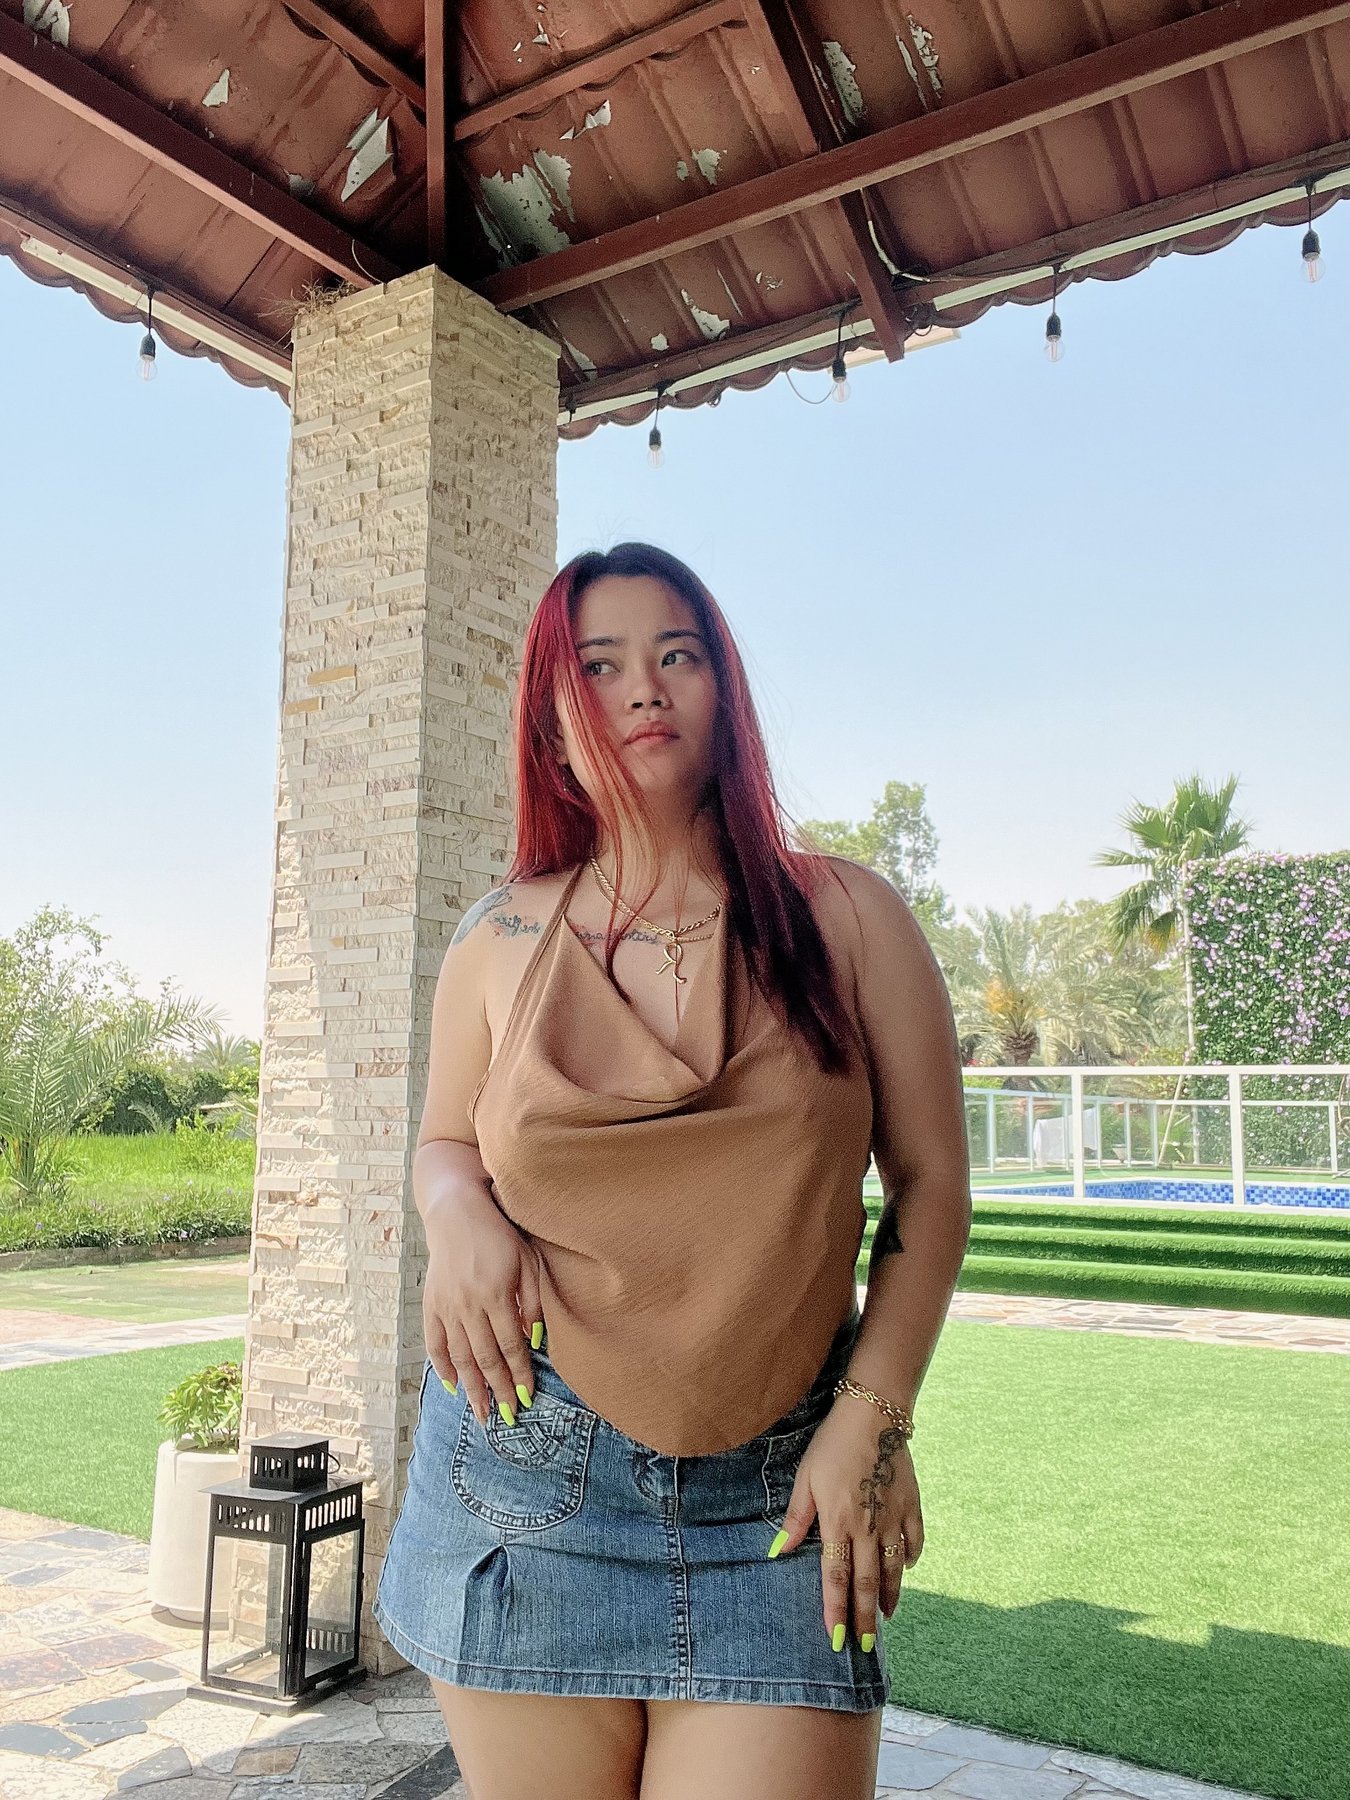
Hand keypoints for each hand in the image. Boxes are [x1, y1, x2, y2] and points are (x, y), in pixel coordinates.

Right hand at [422, 1184, 544, 1428]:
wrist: (456, 1212)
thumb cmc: (500, 1236)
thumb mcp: (527, 1261)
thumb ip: (533, 1302)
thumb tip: (535, 1343)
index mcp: (496, 1293)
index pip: (511, 1346)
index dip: (519, 1374)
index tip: (527, 1397)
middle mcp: (468, 1304)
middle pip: (485, 1358)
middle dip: (498, 1391)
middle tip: (507, 1418)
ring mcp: (446, 1306)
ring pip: (459, 1357)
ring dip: (472, 1389)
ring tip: (481, 1413)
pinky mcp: (430, 1304)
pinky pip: (435, 1343)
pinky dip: (442, 1367)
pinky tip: (453, 1387)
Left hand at [769, 1396, 923, 1652]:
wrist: (875, 1413)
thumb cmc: (832, 1444)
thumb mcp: (806, 1478)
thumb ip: (796, 1518)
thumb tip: (779, 1552)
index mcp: (839, 1521)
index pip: (835, 1577)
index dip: (835, 1610)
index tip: (835, 1638)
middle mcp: (869, 1526)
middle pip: (866, 1582)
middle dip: (864, 1618)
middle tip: (865, 1646)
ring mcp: (894, 1516)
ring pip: (894, 1568)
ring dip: (889, 1596)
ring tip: (886, 1617)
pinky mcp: (912, 1504)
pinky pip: (914, 1541)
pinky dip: (910, 1560)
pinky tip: (905, 1570)